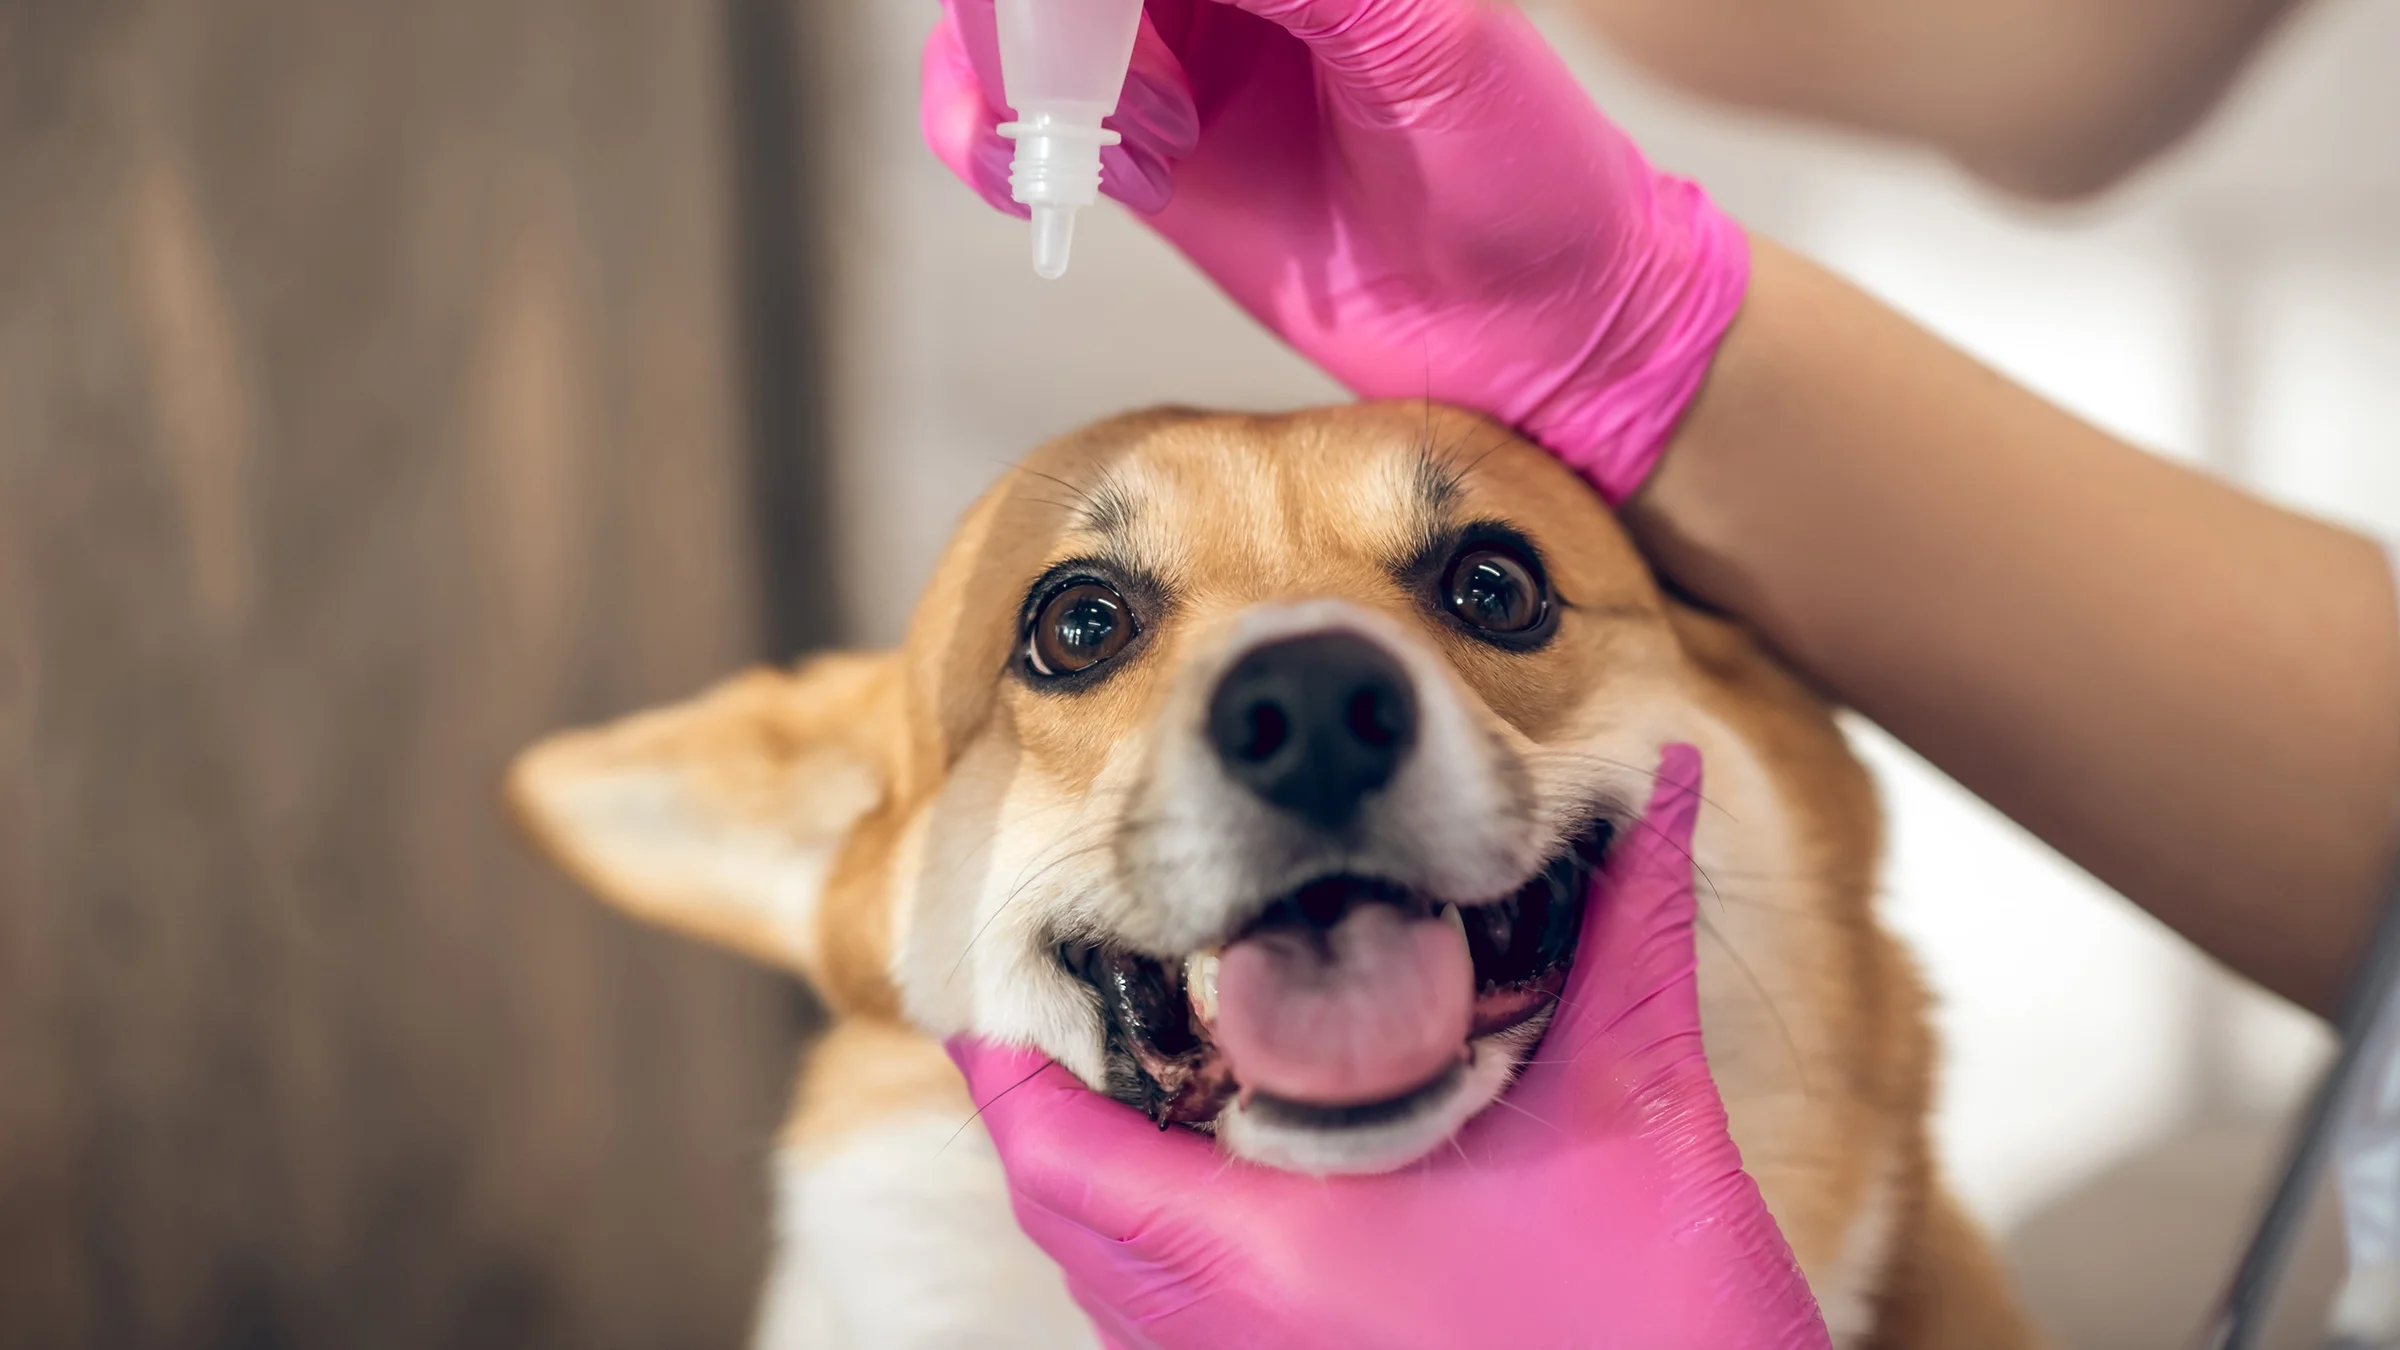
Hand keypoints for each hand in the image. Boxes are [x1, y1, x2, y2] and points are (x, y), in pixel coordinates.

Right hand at [920, 0, 1748, 502]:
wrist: (1535, 328)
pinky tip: (1057, 178)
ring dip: (998, 73)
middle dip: (1021, 20)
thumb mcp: (1424, 39)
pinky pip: (1014, 121)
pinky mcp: (1141, 156)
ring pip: (1009, 31)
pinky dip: (988, 138)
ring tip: (1093, 144)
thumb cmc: (1523, 168)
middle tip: (1066, 85)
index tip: (1080, 17)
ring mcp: (1172, 60)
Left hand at [948, 746, 1829, 1348]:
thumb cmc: (1660, 1328)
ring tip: (1141, 1068)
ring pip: (1107, 1274)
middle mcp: (1220, 1333)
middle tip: (1080, 997)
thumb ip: (1631, 935)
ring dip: (1105, 1173)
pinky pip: (1165, 1319)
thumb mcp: (1638, 1112)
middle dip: (1051, 1099)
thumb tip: (1665, 783)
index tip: (1012, 968)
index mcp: (1260, 1254)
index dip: (1008, 1058)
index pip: (1056, 1152)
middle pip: (1061, 1210)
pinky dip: (1161, 1242)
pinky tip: (1232, 1177)